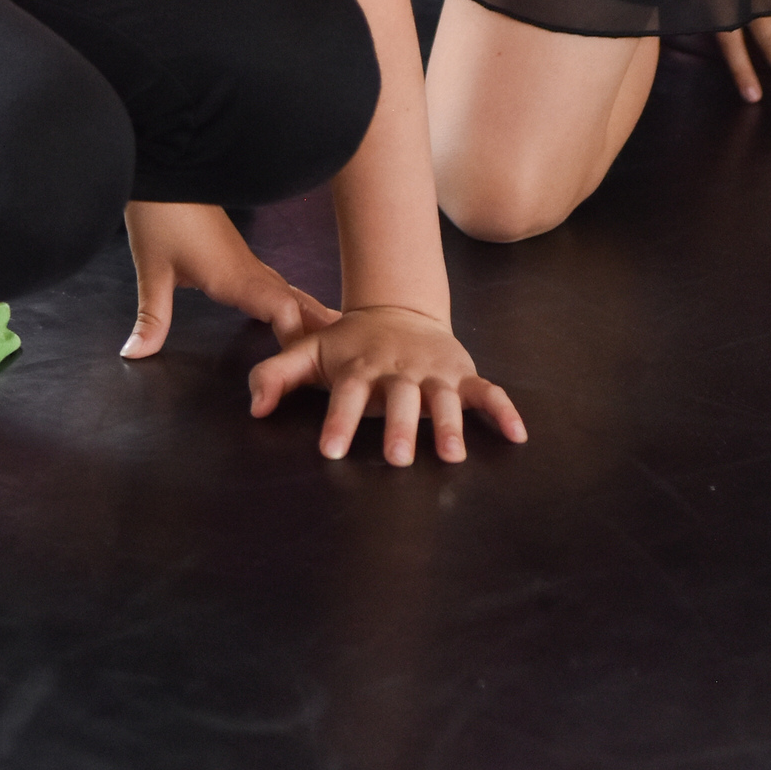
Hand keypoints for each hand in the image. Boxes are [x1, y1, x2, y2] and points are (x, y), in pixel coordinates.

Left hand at [121, 199, 333, 358]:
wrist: (167, 166)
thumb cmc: (160, 214)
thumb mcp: (152, 269)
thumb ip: (152, 316)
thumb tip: (135, 354)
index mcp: (234, 276)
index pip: (282, 311)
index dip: (296, 341)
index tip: (303, 371)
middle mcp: (248, 269)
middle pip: (294, 302)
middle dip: (315, 331)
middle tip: (341, 360)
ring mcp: (245, 259)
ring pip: (286, 290)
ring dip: (306, 314)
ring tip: (331, 338)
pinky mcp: (236, 253)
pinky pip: (273, 282)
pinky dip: (288, 301)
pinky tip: (288, 310)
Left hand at [248, 302, 526, 466]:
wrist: (396, 310)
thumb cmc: (348, 343)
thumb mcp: (308, 351)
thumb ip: (276, 374)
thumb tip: (253, 408)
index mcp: (361, 366)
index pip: (347, 394)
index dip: (339, 421)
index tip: (330, 450)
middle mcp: (398, 370)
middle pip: (400, 398)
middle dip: (400, 427)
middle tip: (398, 459)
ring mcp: (432, 372)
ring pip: (444, 397)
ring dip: (449, 424)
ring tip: (451, 455)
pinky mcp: (460, 373)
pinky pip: (485, 391)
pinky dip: (502, 410)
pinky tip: (517, 434)